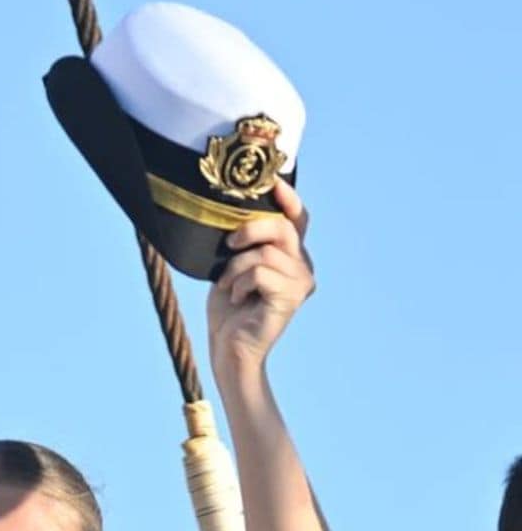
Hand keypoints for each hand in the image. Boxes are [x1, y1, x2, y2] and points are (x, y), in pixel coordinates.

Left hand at [207, 180, 313, 372]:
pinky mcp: (291, 297)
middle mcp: (302, 265)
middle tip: (228, 243)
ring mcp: (301, 282)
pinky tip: (237, 298)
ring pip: (267, 252)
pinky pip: (260, 272)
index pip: (296, 218)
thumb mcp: (232, 267)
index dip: (287, 198)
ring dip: (236, 267)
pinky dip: (240, 283)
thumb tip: (232, 214)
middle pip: (282, 227)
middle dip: (249, 230)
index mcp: (290, 255)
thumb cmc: (229, 309)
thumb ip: (243, 243)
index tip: (272, 182)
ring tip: (228, 284)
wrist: (230, 348)